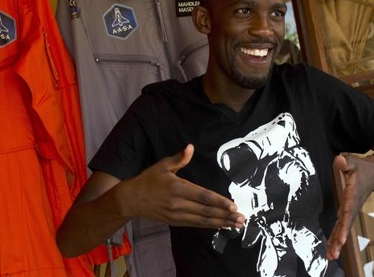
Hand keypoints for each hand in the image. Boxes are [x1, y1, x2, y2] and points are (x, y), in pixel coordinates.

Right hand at [122, 144, 244, 229]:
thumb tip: (190, 147)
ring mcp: (176, 215)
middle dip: (225, 216)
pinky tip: (220, 226)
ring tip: (236, 225)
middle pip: (206, 211)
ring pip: (202, 220)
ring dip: (221, 223)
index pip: (203, 196)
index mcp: (177, 188)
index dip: (219, 202)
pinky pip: (195, 225)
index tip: (233, 206)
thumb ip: (179, 158)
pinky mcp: (175, 222)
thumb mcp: (162, 166)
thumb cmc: (148, 180)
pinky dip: (209, 226)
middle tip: (241, 219)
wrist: (131, 199)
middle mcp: (178, 203)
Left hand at [326, 154, 373, 259]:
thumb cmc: (363, 167)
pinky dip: (336, 236)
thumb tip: (340, 160)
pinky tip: (330, 247)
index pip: (347, 213)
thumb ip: (346, 161)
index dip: (344, 226)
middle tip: (332, 255)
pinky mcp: (348, 210)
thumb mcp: (354, 161)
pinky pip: (342, 225)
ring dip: (336, 242)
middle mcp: (352, 206)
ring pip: (343, 228)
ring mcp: (350, 210)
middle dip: (338, 241)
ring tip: (330, 256)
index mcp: (352, 196)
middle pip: (345, 226)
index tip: (342, 240)